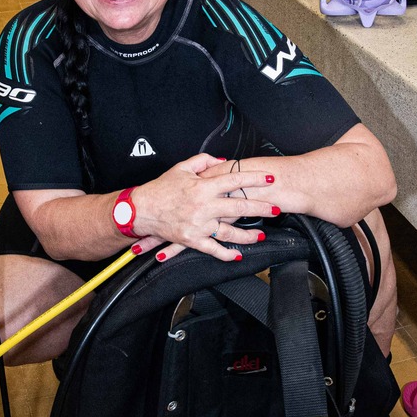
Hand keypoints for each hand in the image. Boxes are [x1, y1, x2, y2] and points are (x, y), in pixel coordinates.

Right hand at [131, 153, 278, 261]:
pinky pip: (213, 249)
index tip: (270, 179)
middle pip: (239, 206)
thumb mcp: (182, 168)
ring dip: (248, 234)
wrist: (141, 210)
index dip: (255, 178)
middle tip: (276, 208)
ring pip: (230, 232)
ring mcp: (199, 225)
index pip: (235, 179)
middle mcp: (204, 206)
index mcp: (202, 187)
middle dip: (261, 207)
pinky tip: (239, 255)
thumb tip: (224, 161)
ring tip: (262, 235)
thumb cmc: (161, 189)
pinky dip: (227, 253)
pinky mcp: (192, 240)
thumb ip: (204, 161)